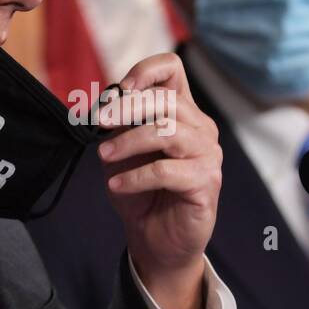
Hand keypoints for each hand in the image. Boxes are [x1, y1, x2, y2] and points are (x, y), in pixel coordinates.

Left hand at [97, 53, 221, 308]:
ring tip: (104, 155)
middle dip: (128, 109)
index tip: (119, 90)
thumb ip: (120, 125)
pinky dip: (135, 176)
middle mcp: (200, 128)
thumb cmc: (140, 192)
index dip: (145, 72)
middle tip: (100, 122)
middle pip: (167, 100)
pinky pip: (167, 171)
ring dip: (129, 142)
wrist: (156, 239)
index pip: (172, 70)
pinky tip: (116, 185)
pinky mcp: (207, 183)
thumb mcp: (123, 152)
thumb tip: (106, 103)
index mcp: (181, 112)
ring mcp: (208, 155)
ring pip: (168, 132)